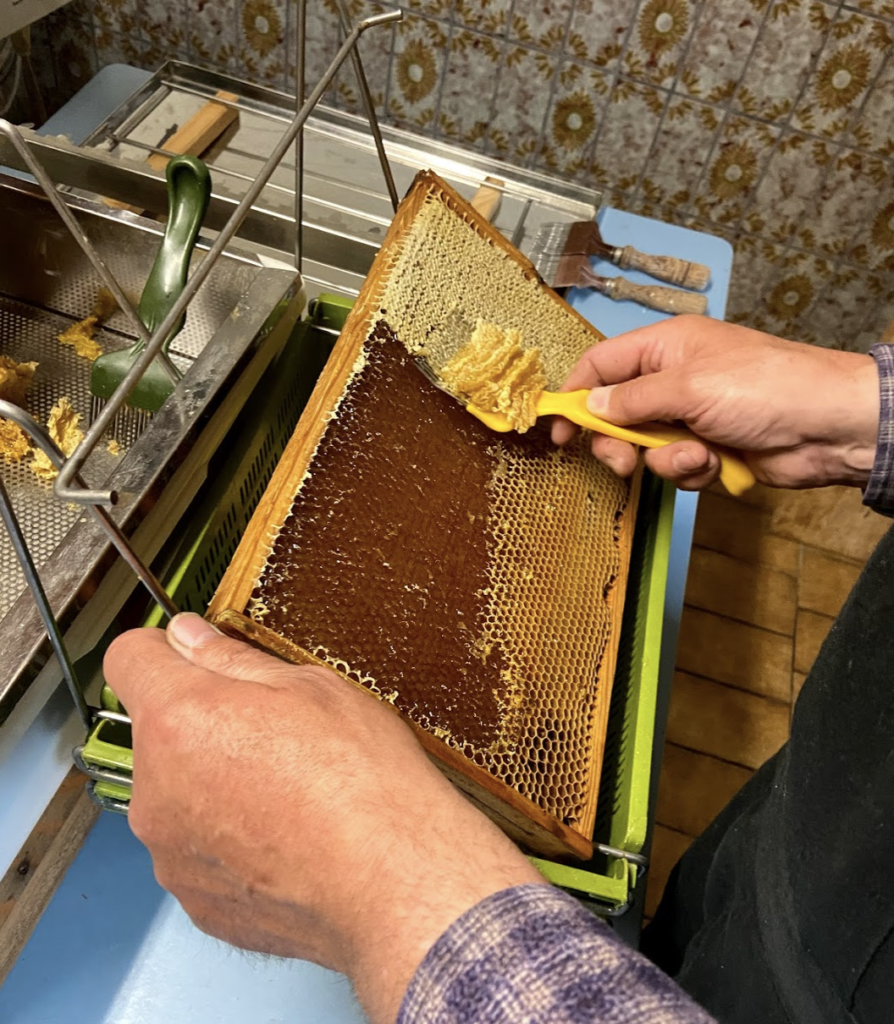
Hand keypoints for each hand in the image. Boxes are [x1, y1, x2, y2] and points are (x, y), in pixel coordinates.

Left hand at [104, 614, 543, 1023]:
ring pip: (179, 795)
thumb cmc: (362, 779)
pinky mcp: (196, 900)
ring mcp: (171, 853)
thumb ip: (231, 658)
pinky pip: (199, 851)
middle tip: (274, 732)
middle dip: (202, 723)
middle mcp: (156, 789)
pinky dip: (231, 840)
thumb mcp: (310, 686)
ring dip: (214, 785)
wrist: (394, 881)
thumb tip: (190, 636)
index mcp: (179, 719)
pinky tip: (288, 838)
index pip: (129, 657)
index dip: (166, 650)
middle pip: (158, 732)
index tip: (199, 659)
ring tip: (289, 793)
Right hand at [551, 316, 878, 490]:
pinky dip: (689, 471)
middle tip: (623, 462)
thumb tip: (588, 405)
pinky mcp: (707, 449)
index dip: (575, 396)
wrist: (828, 427)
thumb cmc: (763, 388)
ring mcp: (690, 416)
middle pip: (615, 413)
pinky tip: (714, 464)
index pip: (600, 366)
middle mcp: (673, 378)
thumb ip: (632, 399)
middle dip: (617, 441)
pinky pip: (674, 467)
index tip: (558, 432)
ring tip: (694, 457)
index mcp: (664, 346)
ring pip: (644, 447)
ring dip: (663, 460)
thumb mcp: (688, 386)